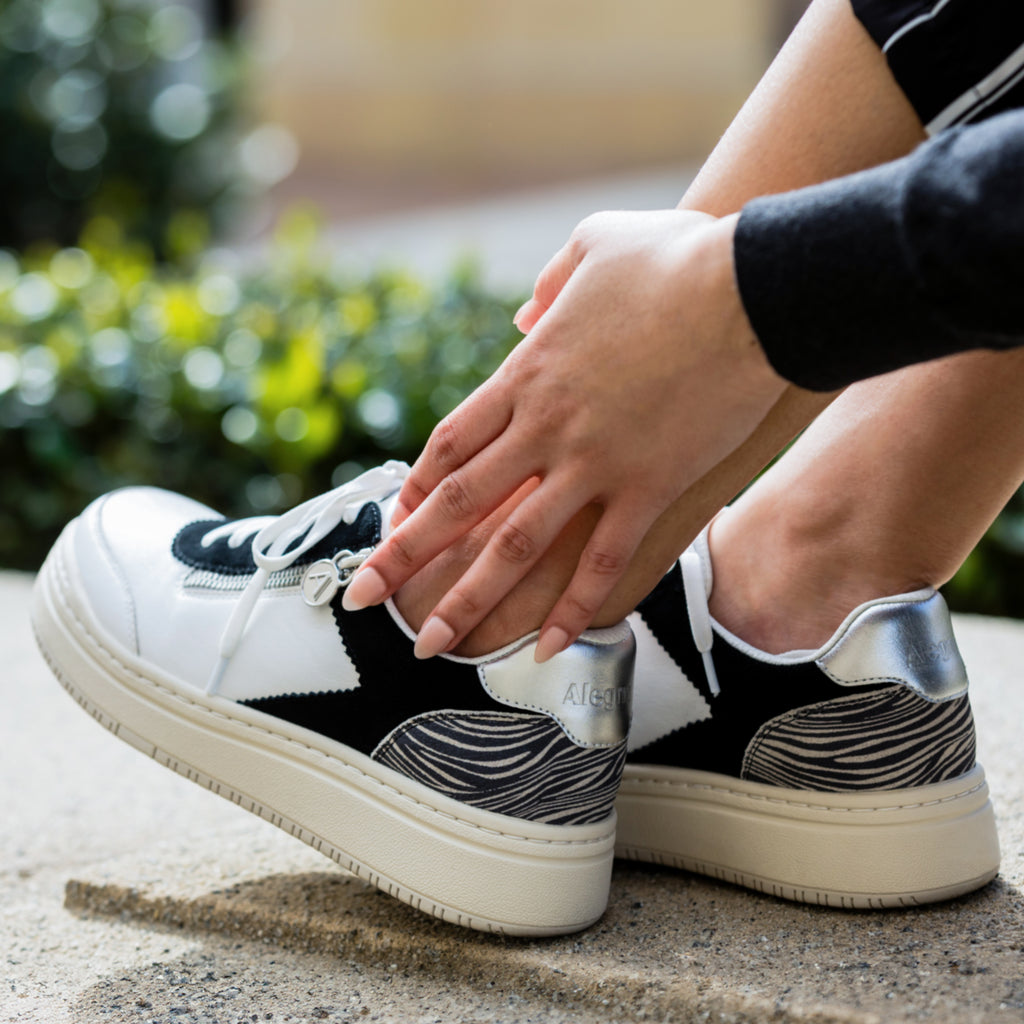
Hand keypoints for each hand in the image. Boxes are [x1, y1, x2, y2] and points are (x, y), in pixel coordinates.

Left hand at [344, 209, 786, 658]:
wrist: (754, 288)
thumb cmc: (679, 258)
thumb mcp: (595, 244)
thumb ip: (549, 284)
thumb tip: (523, 316)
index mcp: (528, 372)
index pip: (451, 442)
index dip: (418, 488)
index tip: (394, 522)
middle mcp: (546, 425)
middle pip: (459, 502)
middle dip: (404, 556)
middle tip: (361, 597)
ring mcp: (595, 462)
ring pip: (514, 545)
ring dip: (467, 599)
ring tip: (431, 644)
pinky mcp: (650, 487)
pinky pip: (604, 561)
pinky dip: (574, 606)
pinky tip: (548, 646)